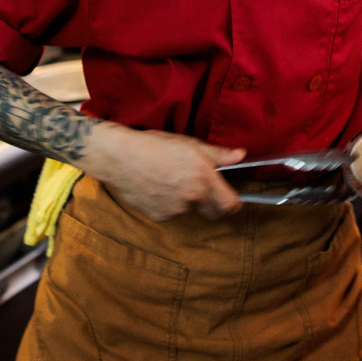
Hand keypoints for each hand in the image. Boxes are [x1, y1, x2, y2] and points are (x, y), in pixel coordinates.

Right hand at [80, 125, 244, 222]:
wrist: (121, 156)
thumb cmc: (155, 145)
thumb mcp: (190, 144)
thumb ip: (219, 154)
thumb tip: (241, 155)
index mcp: (204, 179)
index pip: (231, 205)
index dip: (233, 202)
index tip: (230, 198)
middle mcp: (192, 198)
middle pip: (213, 213)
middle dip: (212, 204)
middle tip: (201, 188)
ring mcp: (175, 210)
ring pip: (189, 210)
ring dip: (186, 201)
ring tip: (171, 180)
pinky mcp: (159, 216)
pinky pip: (171, 213)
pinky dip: (168, 204)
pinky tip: (158, 187)